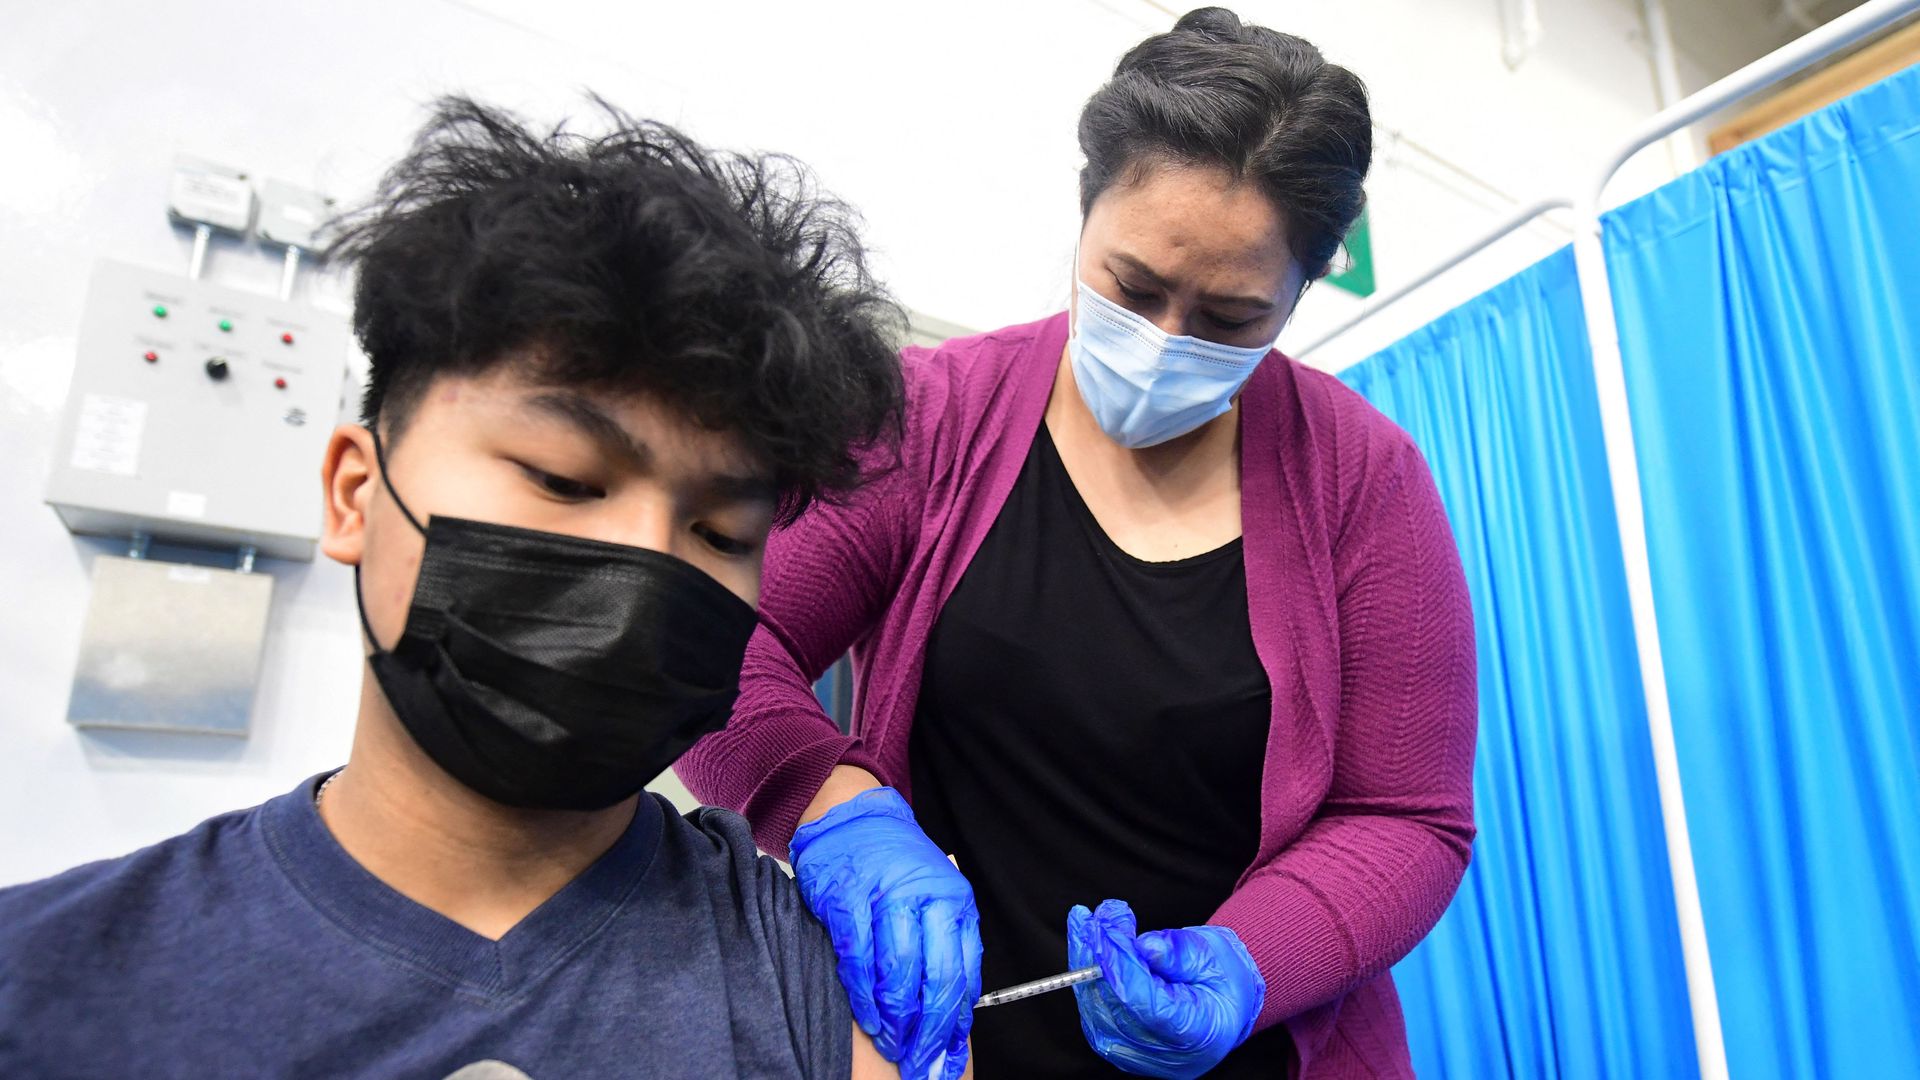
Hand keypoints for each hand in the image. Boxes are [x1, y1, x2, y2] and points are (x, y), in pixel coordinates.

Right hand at [788, 787, 982, 1079]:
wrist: (854, 818)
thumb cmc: (897, 866)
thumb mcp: (937, 896)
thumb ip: (947, 945)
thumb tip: (955, 1013)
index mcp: (955, 900)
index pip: (964, 970)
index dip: (957, 1020)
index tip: (950, 1054)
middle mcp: (925, 897)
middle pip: (935, 978)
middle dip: (929, 1029)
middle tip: (921, 1060)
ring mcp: (884, 898)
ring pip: (898, 973)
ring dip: (897, 1019)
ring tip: (895, 1044)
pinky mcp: (847, 901)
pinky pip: (859, 960)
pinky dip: (863, 996)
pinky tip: (869, 1019)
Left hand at [1067, 899, 1264, 1079]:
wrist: (1222, 1006)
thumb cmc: (1222, 980)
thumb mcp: (1213, 958)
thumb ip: (1179, 953)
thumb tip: (1145, 947)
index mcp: (1195, 1035)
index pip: (1146, 1003)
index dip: (1122, 963)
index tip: (1108, 925)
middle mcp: (1161, 1053)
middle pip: (1115, 1004)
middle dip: (1101, 953)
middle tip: (1102, 913)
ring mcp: (1134, 1053)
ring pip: (1095, 1004)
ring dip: (1085, 956)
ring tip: (1085, 918)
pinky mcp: (1115, 1042)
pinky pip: (1091, 1003)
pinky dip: (1084, 967)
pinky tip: (1084, 935)